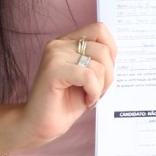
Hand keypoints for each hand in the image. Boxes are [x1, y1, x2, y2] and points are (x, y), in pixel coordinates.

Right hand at [17, 22, 116, 146]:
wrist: (39, 125)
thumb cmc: (65, 103)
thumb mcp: (89, 76)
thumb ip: (99, 60)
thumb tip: (116, 52)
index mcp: (68, 42)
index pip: (99, 30)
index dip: (111, 50)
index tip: (107, 71)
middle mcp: (59, 45)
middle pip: (103, 49)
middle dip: (108, 74)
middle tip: (98, 90)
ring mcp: (54, 55)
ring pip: (98, 64)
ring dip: (100, 85)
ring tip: (90, 96)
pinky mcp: (52, 70)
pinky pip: (88, 76)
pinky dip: (93, 91)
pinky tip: (86, 100)